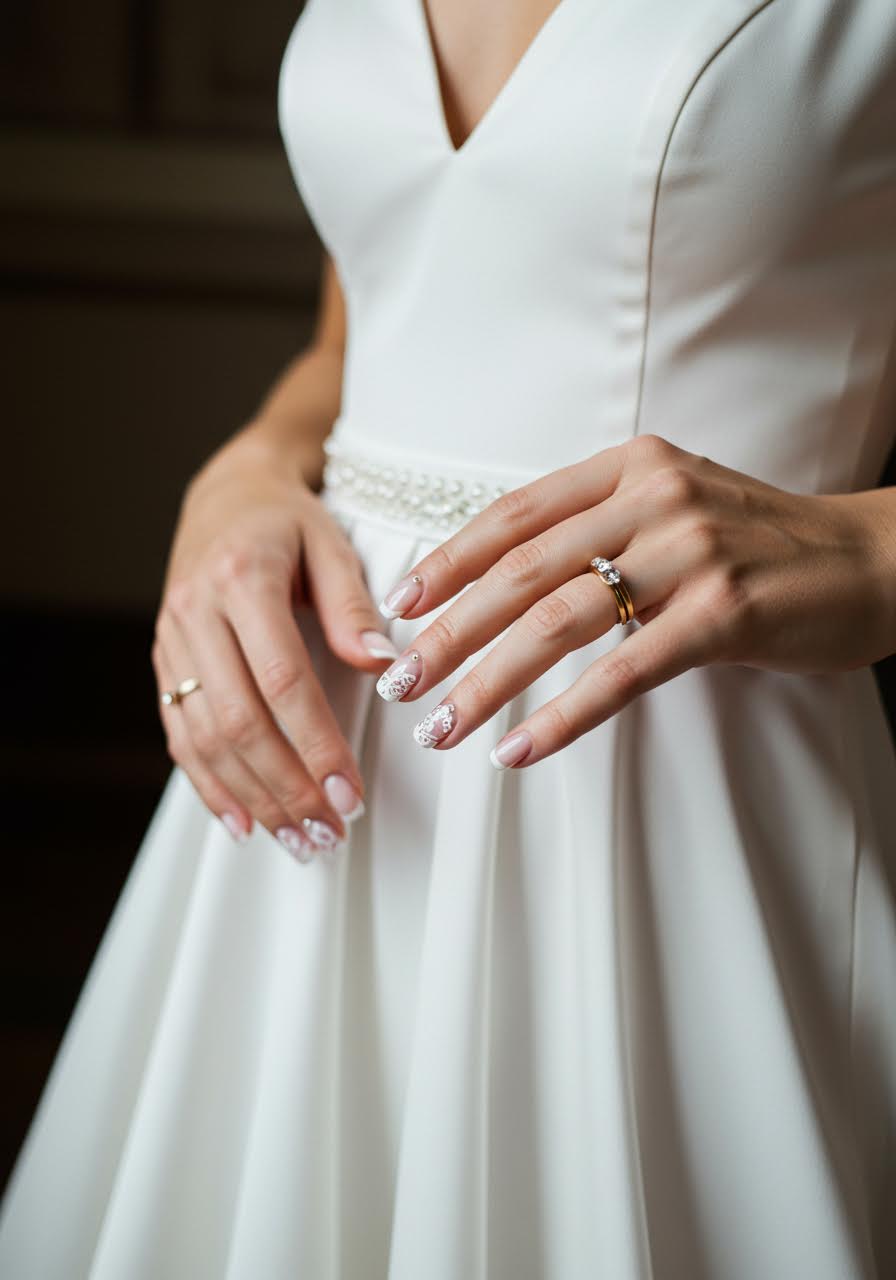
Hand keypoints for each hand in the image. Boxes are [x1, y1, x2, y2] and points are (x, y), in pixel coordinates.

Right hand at [153, 429, 398, 854]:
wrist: (224, 495)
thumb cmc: (290, 521)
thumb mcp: (331, 543)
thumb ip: (352, 605)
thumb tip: (384, 666)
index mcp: (243, 578)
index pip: (282, 679)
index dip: (316, 744)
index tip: (350, 795)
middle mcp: (196, 612)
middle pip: (238, 720)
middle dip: (286, 787)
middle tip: (330, 833)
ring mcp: (171, 640)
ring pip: (204, 738)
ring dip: (251, 798)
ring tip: (299, 842)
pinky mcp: (163, 661)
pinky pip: (179, 734)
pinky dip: (208, 786)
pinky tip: (244, 824)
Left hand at [372, 434, 895, 766]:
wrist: (875, 559)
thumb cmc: (763, 542)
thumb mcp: (677, 504)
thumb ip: (602, 522)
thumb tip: (509, 576)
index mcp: (631, 465)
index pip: (515, 512)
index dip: (450, 559)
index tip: (400, 604)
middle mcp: (653, 496)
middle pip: (522, 569)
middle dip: (450, 630)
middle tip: (400, 679)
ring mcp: (689, 552)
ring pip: (559, 620)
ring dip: (489, 680)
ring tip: (441, 725)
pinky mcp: (723, 613)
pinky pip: (622, 672)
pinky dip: (563, 716)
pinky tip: (520, 749)